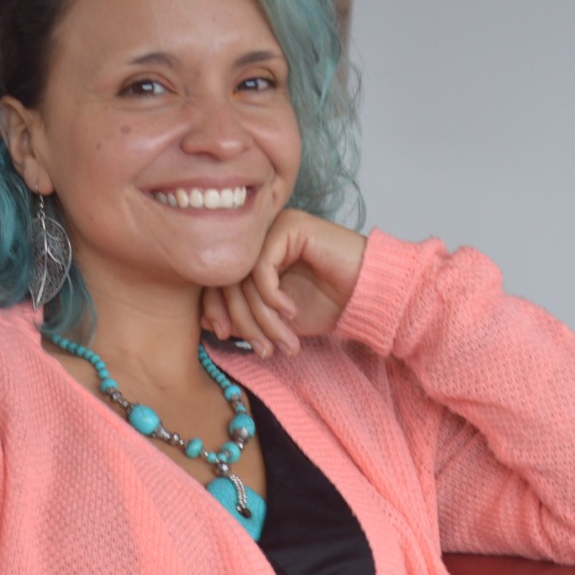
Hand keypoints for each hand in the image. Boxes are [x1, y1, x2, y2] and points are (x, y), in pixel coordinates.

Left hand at [201, 209, 366, 357]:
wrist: (370, 295)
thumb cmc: (328, 304)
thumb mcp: (276, 318)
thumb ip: (244, 315)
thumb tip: (204, 320)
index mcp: (253, 252)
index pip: (216, 278)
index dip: (215, 309)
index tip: (223, 336)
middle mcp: (260, 235)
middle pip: (227, 279)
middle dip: (243, 321)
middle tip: (262, 349)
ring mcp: (274, 227)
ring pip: (243, 277)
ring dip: (262, 317)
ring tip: (282, 339)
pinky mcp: (289, 226)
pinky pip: (261, 266)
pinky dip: (271, 296)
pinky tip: (291, 311)